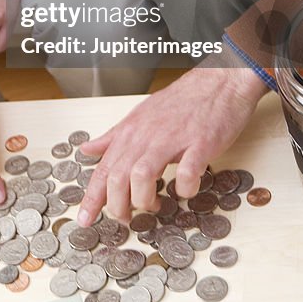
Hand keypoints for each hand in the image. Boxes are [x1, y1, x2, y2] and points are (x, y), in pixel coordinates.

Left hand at [76, 65, 268, 224]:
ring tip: (155, 204)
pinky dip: (184, 188)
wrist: (218, 81)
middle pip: (118, 177)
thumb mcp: (140, 115)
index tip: (84, 220)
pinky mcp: (200, 144)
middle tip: (127, 218)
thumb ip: (114, 136)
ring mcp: (173, 139)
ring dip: (146, 199)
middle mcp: (147, 135)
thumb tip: (87, 149)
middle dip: (118, 206)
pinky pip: (186, 173)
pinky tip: (185, 189)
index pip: (104, 169)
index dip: (92, 198)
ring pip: (142, 176)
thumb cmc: (182, 101)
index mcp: (131, 131)